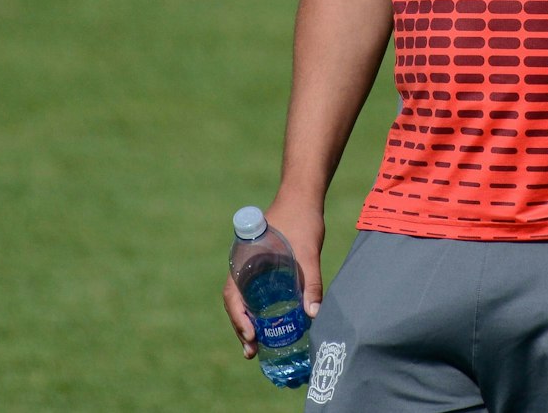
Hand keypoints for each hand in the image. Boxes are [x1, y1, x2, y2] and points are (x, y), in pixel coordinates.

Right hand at [221, 197, 325, 359]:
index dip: (238, 318)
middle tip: (251, 351)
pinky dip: (257, 311)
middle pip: (236, 302)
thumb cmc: (302, 220)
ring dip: (247, 323)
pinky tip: (267, 325)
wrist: (302, 196)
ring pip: (243, 300)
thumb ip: (311, 282)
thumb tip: (314, 314)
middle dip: (241, 328)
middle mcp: (244, 265)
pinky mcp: (263, 267)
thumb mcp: (308, 252)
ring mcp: (252, 267)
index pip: (233, 295)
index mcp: (245, 260)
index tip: (250, 335)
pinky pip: (254, 292)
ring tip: (255, 348)